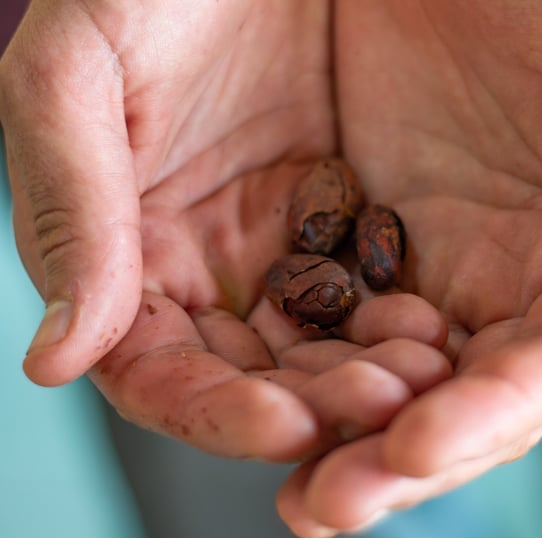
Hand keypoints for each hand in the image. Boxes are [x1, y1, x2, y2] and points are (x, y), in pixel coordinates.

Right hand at [0, 0, 451, 460]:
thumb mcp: (81, 74)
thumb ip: (70, 209)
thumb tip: (58, 359)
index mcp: (127, 250)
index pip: (159, 371)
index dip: (214, 412)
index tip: (283, 426)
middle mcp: (205, 262)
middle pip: (252, 373)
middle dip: (313, 403)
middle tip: (382, 406)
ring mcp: (277, 239)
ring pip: (320, 341)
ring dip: (366, 372)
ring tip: (422, 378)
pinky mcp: (342, 209)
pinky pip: (373, 285)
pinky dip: (401, 317)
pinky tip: (441, 328)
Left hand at [275, 1, 541, 534]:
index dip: (495, 410)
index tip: (418, 445)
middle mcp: (517, 284)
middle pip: (467, 398)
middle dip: (403, 457)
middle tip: (326, 507)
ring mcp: (437, 268)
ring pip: (396, 382)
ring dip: (345, 439)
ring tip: (295, 497)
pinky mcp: (364, 242)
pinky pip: (331, 323)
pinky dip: (303, 371)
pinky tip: (259, 408)